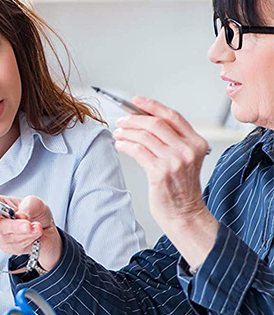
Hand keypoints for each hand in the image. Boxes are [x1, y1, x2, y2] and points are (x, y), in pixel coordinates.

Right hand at [0, 195, 62, 271]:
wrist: (46, 228)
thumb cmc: (36, 213)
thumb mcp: (34, 203)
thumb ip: (26, 207)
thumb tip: (20, 216)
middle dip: (13, 226)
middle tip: (28, 225)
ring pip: (6, 238)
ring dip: (25, 233)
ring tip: (37, 227)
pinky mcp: (6, 248)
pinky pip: (15, 246)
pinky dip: (28, 240)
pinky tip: (34, 234)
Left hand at [113, 96, 217, 267]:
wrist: (184, 214)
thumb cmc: (180, 188)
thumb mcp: (184, 159)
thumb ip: (171, 141)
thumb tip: (144, 121)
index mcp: (197, 143)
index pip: (173, 116)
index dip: (152, 106)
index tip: (136, 100)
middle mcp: (188, 150)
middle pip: (156, 124)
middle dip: (134, 119)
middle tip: (121, 120)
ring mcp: (175, 161)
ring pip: (145, 136)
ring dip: (127, 132)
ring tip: (117, 133)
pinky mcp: (160, 172)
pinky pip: (138, 150)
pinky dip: (125, 145)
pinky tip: (119, 145)